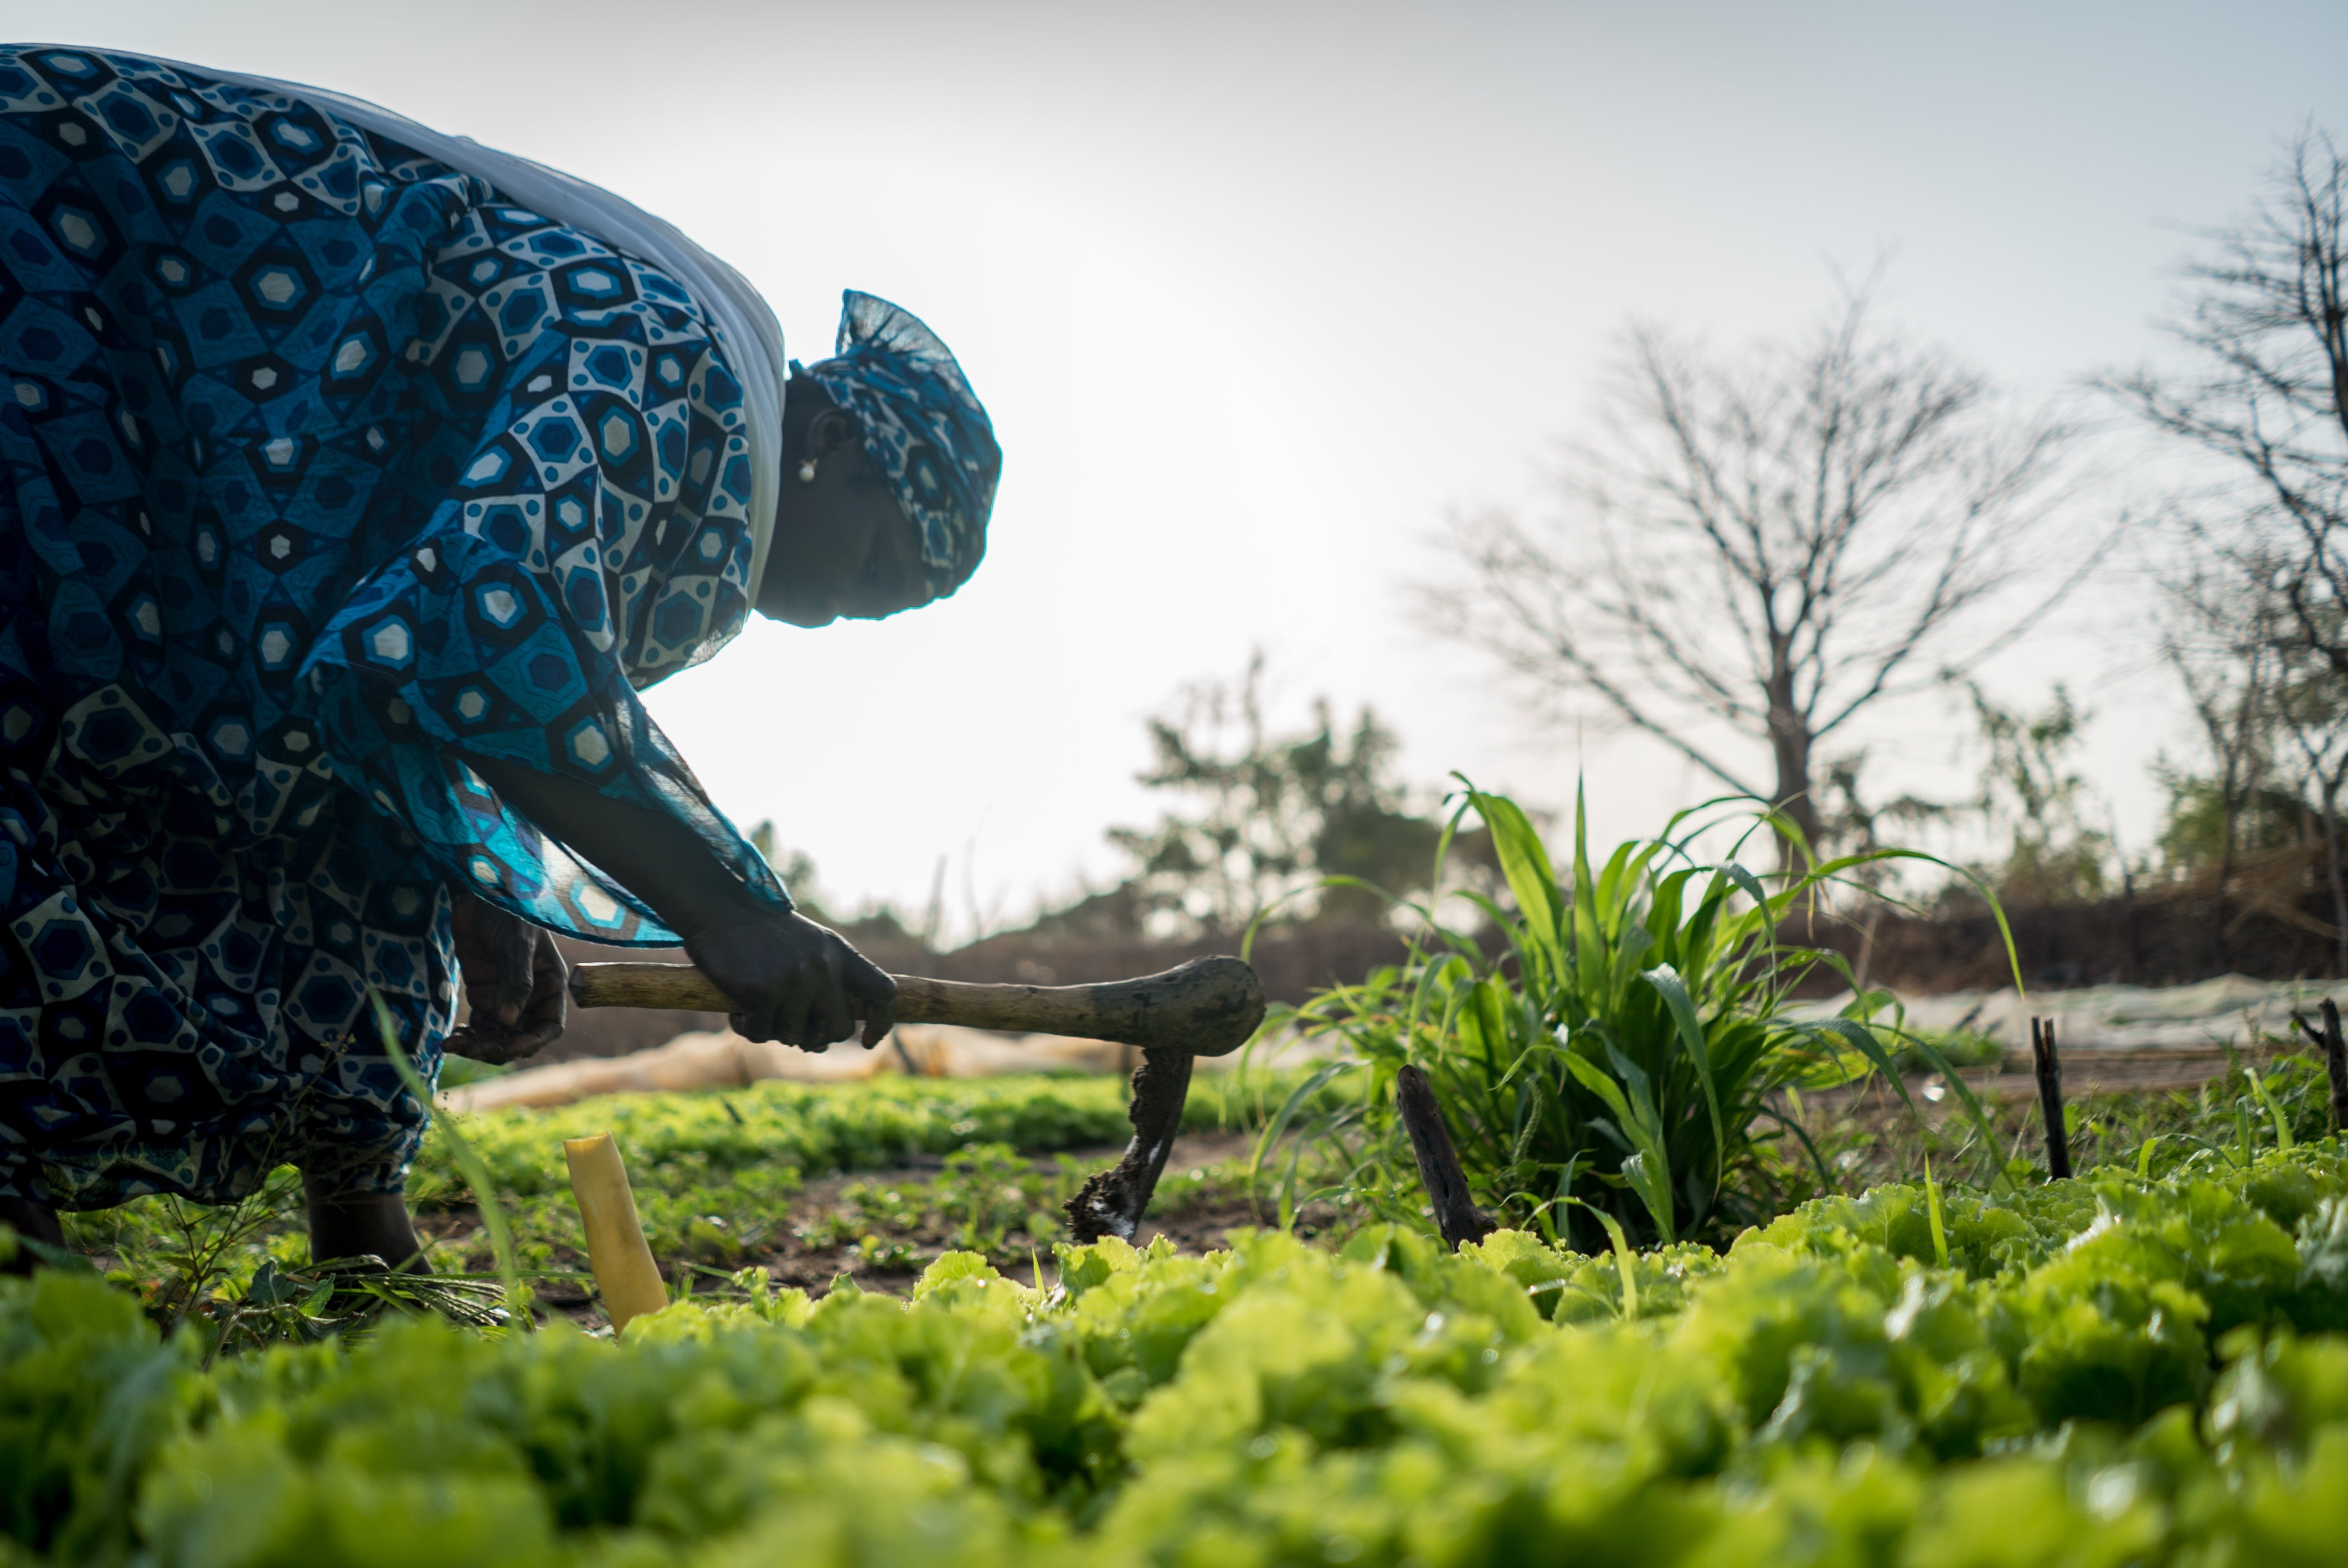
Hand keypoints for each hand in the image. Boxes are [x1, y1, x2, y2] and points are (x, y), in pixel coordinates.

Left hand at [446, 893, 566, 1063]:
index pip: (548, 1026)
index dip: (533, 1041)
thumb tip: (509, 1020)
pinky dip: (466, 1037)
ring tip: (454, 1044)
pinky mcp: (483, 996)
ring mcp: (505, 998)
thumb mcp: (517, 945)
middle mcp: (530, 997)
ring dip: (478, 1045)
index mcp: (550, 986)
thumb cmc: (508, 913)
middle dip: (498, 1047)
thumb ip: (516, 981)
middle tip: (472, 1048)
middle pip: (520, 1037)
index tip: (511, 1049)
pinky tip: (450, 1038)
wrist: (478, 894)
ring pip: (497, 1036)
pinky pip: (478, 1027)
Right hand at [682, 906, 895, 1051]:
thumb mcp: (806, 949)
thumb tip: (819, 1046)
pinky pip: (760, 1033)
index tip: (867, 1041)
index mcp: (838, 953)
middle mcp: (822, 966)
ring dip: (772, 1030)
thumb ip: (822, 989)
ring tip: (755, 1006)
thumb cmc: (762, 936)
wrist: (721, 910)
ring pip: (794, 1036)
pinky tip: (737, 1006)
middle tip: (788, 1025)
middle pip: (839, 1029)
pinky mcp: (762, 991)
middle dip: (815, 1037)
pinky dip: (745, 1026)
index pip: (882, 991)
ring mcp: (794, 979)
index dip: (882, 1022)